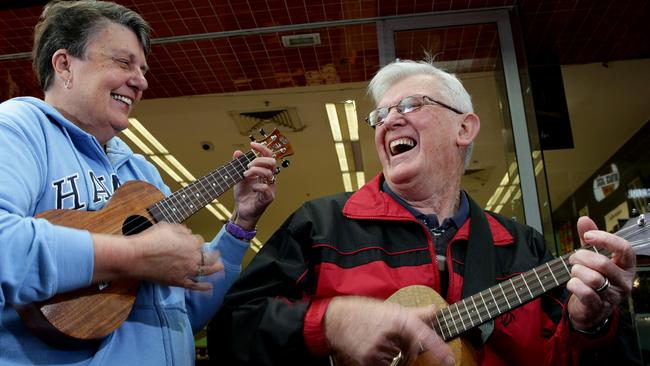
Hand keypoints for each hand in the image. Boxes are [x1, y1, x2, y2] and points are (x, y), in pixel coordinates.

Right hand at [120, 223, 222, 290]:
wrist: (136, 257)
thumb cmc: (149, 240)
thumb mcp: (166, 227)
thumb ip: (180, 229)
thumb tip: (188, 232)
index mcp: (191, 242)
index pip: (200, 241)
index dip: (197, 241)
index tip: (194, 242)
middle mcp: (192, 257)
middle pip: (209, 256)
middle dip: (214, 255)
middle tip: (217, 254)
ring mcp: (187, 271)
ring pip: (206, 271)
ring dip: (215, 269)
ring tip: (220, 268)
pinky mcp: (179, 282)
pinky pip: (194, 285)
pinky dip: (203, 287)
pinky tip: (210, 286)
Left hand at [231, 141, 276, 229]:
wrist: (241, 211)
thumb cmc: (243, 195)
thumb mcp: (238, 176)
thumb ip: (238, 164)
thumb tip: (237, 152)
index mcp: (263, 171)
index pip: (268, 156)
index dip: (262, 148)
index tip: (252, 144)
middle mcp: (269, 178)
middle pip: (272, 162)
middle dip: (259, 160)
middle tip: (248, 165)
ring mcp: (270, 187)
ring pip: (268, 173)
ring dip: (255, 171)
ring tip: (245, 174)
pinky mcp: (268, 197)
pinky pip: (265, 188)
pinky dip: (257, 186)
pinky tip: (251, 188)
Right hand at [324, 296, 453, 365]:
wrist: (335, 320)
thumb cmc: (362, 311)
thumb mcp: (388, 308)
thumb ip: (414, 313)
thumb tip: (435, 311)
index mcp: (397, 318)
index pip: (422, 335)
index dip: (438, 348)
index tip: (450, 360)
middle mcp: (390, 334)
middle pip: (411, 349)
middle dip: (406, 345)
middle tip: (389, 333)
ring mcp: (379, 349)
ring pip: (398, 357)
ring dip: (393, 351)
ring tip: (377, 337)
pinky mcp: (369, 360)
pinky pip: (386, 364)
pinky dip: (382, 358)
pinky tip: (372, 345)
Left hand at [567, 216, 635, 329]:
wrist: (589, 308)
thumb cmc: (593, 278)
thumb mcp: (593, 255)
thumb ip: (590, 237)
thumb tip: (584, 219)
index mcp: (626, 266)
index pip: (625, 249)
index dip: (605, 239)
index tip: (587, 236)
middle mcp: (624, 281)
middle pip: (603, 263)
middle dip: (581, 257)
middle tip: (573, 258)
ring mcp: (613, 296)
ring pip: (593, 278)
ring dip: (577, 272)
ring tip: (574, 272)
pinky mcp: (599, 306)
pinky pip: (585, 292)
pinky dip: (574, 285)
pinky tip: (573, 283)